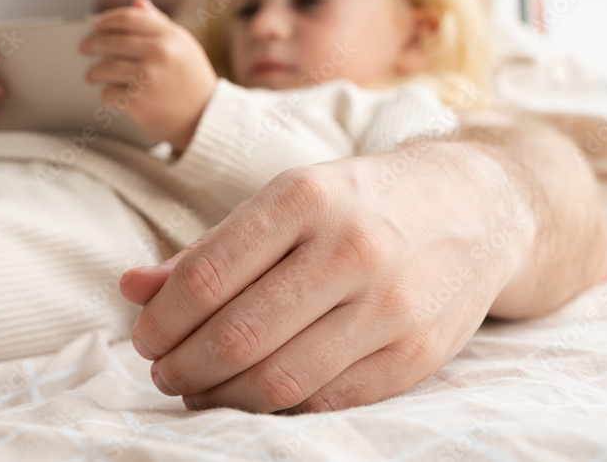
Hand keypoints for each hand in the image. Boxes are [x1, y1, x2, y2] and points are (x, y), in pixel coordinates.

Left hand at [80, 0, 216, 153]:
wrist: (205, 120)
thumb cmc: (192, 81)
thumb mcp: (184, 47)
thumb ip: (160, 23)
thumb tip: (137, 2)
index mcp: (171, 37)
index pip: (129, 18)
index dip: (108, 20)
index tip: (97, 25)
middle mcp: (159, 53)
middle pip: (111, 41)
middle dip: (92, 44)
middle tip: (84, 48)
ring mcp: (148, 77)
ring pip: (105, 67)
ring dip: (95, 72)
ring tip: (93, 75)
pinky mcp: (138, 101)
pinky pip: (108, 92)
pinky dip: (108, 94)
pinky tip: (115, 94)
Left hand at [120, 146, 534, 412]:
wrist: (474, 205)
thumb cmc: (358, 202)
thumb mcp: (284, 202)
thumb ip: (208, 248)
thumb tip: (132, 288)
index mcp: (305, 197)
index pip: (207, 278)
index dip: (161, 321)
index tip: (145, 337)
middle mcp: (351, 247)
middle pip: (238, 335)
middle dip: (183, 366)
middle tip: (164, 371)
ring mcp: (390, 303)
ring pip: (280, 379)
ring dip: (221, 396)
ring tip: (198, 389)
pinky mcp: (417, 352)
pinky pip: (327, 400)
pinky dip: (276, 408)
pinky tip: (252, 397)